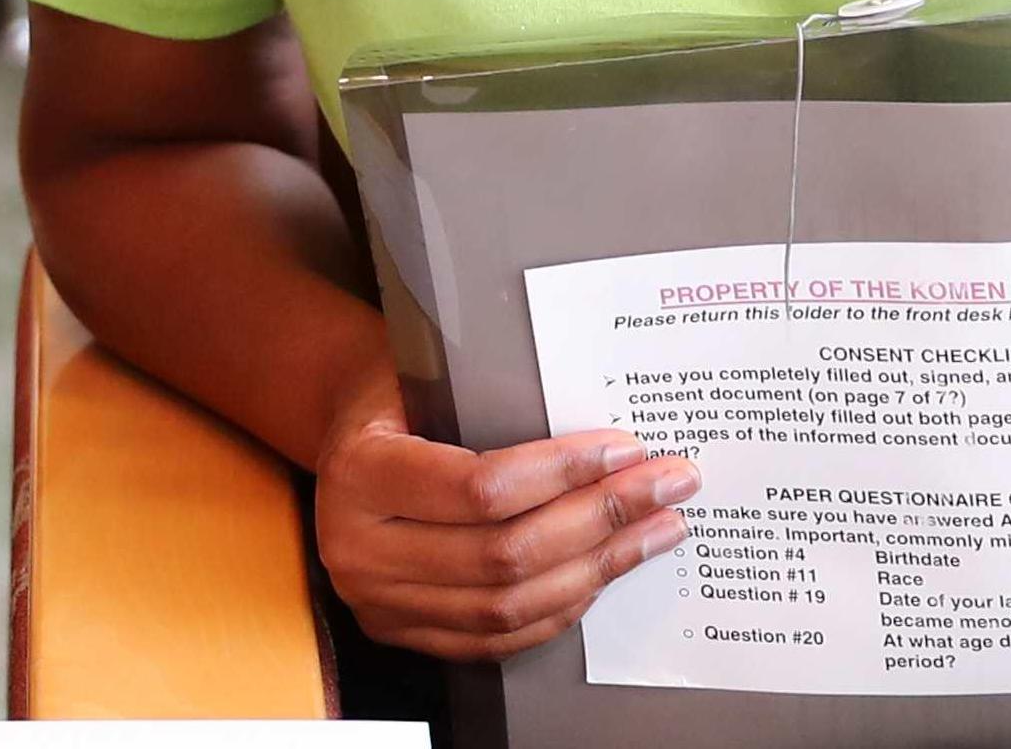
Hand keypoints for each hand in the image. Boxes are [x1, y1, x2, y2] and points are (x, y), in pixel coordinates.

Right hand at [310, 373, 697, 662]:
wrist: (343, 436)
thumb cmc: (394, 392)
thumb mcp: (421, 373)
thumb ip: (492, 402)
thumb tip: (607, 435)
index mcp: (358, 474)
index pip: (480, 489)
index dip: (563, 474)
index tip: (624, 451)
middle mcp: (358, 548)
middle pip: (504, 554)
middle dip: (600, 520)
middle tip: (666, 488)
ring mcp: (378, 601)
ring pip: (509, 605)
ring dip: (596, 569)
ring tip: (656, 531)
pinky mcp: (402, 631)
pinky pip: (498, 637)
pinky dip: (561, 608)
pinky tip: (605, 571)